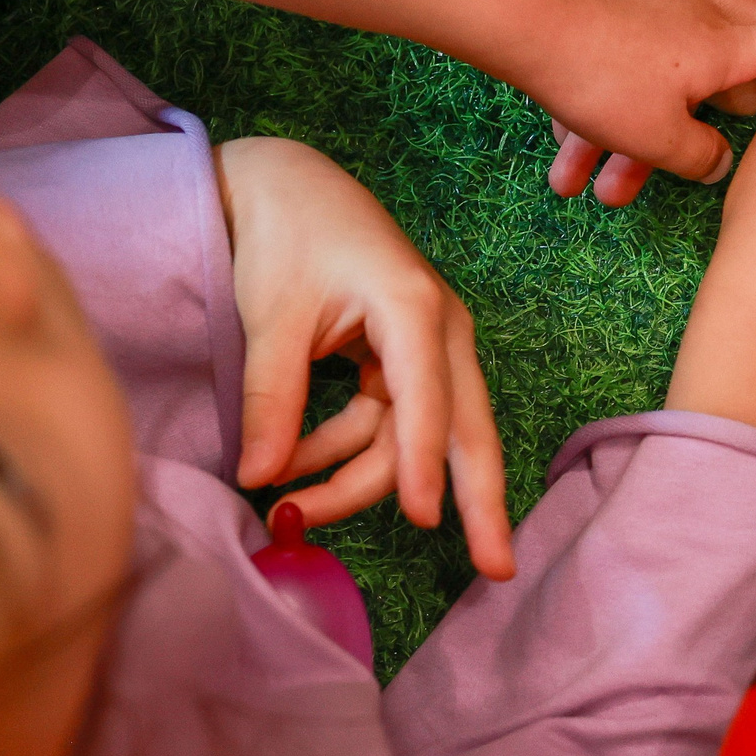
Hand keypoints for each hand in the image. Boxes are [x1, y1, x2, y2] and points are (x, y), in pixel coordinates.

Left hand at [215, 137, 512, 580]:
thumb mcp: (270, 316)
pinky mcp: (406, 359)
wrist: (288, 185)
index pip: (425, 399)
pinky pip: (388, 424)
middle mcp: (438, 331)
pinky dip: (345, 454)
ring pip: (414, 438)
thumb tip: (259, 478)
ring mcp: (428, 347)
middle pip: (467, 429)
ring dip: (356, 481)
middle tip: (497, 570)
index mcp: (412, 307)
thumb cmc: (286, 235)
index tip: (420, 518)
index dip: (421, 461)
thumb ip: (270, 400)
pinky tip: (296, 472)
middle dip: (478, 502)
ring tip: (287, 512)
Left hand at [506, 0, 755, 208]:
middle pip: (752, 53)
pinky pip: (631, 64)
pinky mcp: (619, 6)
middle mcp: (706, 16)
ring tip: (595, 183)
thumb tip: (720, 163)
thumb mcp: (657, 136)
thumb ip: (700, 155)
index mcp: (729, 45)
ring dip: (637, 135)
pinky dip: (607, 111)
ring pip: (675, 73)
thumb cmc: (597, 75)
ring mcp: (661, 6)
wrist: (519, 16)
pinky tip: (566, 155)